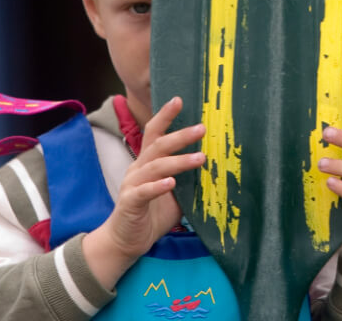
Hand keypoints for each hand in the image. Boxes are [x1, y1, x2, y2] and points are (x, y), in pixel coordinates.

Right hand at [83, 97, 205, 287]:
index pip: (154, 133)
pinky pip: (143, 192)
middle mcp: (138, 169)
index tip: (179, 100)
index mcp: (147, 163)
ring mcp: (132, 185)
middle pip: (157, 146)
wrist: (126, 242)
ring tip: (200, 158)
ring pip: (155, 167)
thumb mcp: (175, 194)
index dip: (165, 116)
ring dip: (178, 161)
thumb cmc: (152, 214)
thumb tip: (215, 168)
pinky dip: (158, 186)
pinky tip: (171, 184)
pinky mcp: (129, 203)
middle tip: (202, 129)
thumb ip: (189, 180)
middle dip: (180, 135)